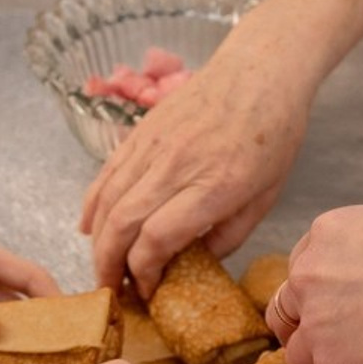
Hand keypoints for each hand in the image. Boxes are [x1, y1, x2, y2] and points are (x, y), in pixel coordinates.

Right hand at [79, 51, 309, 296]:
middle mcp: (176, 166)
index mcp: (213, 187)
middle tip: (111, 291)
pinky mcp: (141, 132)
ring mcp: (153, 146)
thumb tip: (192, 264)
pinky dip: (92, 205)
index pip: (157, 238)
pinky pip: (106, 174)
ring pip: (107, 200)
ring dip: (97, 241)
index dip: (144, 272)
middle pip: (122, 223)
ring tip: (101, 268)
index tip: (149, 292)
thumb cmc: (273, 136)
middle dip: (109, 265)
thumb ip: (227, 236)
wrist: (260, 71)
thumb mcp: (264, 198)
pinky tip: (89, 228)